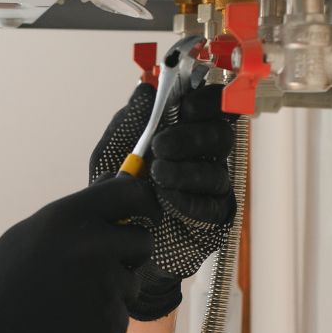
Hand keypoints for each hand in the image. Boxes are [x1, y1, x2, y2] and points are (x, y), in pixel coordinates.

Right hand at [0, 176, 159, 332]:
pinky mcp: (110, 321)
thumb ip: (75, 216)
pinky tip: (70, 325)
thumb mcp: (28, 235)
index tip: (143, 213)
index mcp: (70, 217)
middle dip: (130, 252)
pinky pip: (120, 314)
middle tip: (103, 265)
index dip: (142, 202)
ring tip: (70, 301)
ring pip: (132, 282)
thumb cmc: (4, 286)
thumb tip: (113, 193)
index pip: (130, 192)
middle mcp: (93, 245)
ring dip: (113, 291)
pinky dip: (102, 321)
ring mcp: (105, 285)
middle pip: (143, 239)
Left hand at [89, 51, 236, 321]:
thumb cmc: (114, 192)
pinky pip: (216, 205)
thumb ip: (128, 121)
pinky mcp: (214, 219)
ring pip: (217, 171)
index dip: (206, 101)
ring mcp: (211, 188)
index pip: (210, 106)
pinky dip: (193, 200)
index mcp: (183, 131)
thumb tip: (146, 91)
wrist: (112, 241)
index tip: (185, 107)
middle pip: (221, 134)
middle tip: (161, 146)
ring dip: (187, 170)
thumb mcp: (111, 153)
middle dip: (192, 136)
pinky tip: (171, 201)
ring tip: (157, 176)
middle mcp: (203, 156)